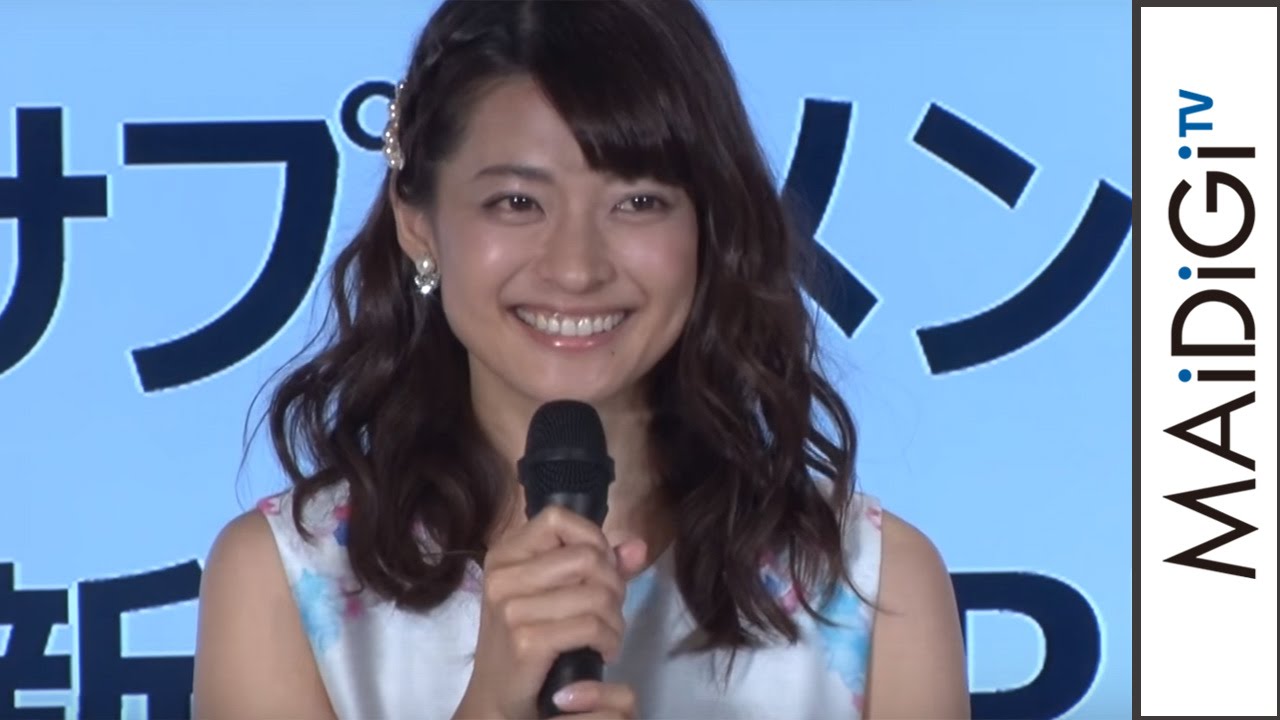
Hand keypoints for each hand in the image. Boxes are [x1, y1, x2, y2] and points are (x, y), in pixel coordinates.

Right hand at [452, 506, 648, 719]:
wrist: (498, 699)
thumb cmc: (528, 640)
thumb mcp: (556, 594)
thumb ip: (599, 565)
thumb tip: (638, 547)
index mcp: (505, 555)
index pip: (557, 518)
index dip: (591, 538)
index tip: (601, 567)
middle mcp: (503, 575)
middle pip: (586, 556)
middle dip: (612, 584)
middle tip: (609, 610)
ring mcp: (511, 608)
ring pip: (595, 593)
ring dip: (615, 618)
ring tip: (609, 633)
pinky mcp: (526, 640)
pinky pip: (591, 626)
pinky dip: (609, 639)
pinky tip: (605, 650)